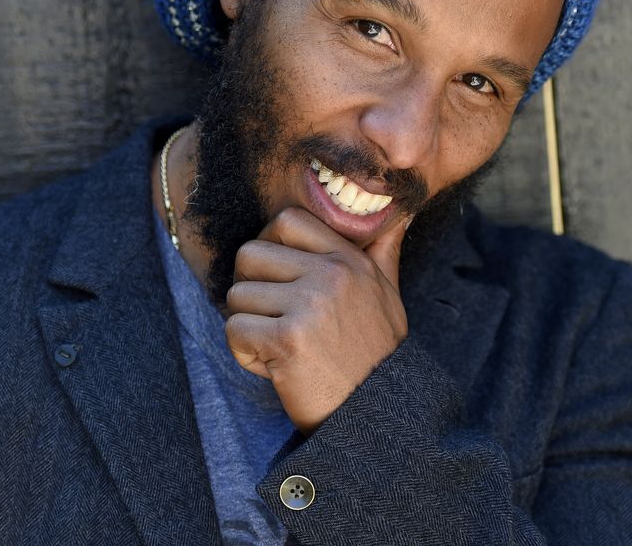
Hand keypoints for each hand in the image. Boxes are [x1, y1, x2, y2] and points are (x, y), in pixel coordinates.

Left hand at [224, 207, 409, 433]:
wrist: (380, 418)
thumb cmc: (377, 356)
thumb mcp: (387, 296)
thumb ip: (382, 252)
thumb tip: (397, 213)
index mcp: (350, 260)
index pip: (287, 220)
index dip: (268, 244)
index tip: (276, 276)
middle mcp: (331, 275)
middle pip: (249, 254)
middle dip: (250, 289)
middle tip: (272, 319)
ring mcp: (310, 305)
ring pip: (237, 295)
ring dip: (248, 326)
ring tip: (280, 349)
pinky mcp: (288, 339)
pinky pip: (235, 329)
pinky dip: (246, 354)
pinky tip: (275, 368)